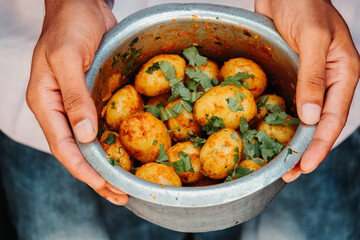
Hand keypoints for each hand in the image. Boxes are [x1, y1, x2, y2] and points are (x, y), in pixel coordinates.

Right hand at [26, 0, 126, 204]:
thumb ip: (74, 98)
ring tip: (124, 183)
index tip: (104, 186)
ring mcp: (77, 105)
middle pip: (77, 152)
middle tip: (120, 194)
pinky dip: (113, 143)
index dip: (83, 170)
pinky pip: (102, 126)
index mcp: (46, 102)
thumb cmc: (68, 25)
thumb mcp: (66, 59)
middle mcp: (60, 109)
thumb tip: (85, 136)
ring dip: (106, 164)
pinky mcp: (93, 97)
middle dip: (97, 175)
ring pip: (90, 143)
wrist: (82, 5)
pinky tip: (126, 154)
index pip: (63, 146)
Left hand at [255, 0, 359, 181]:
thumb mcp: (313, 37)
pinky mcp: (289, 75)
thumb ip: (313, 76)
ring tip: (277, 161)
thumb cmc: (304, 2)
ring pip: (302, 117)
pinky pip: (287, 102)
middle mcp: (326, 81)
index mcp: (342, 73)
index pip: (333, 119)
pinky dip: (279, 120)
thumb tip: (310, 117)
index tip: (303, 167)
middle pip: (318, 124)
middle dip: (304, 150)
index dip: (318, 146)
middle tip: (287, 174)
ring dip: (291, 140)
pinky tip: (268, 133)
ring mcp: (307, 80)